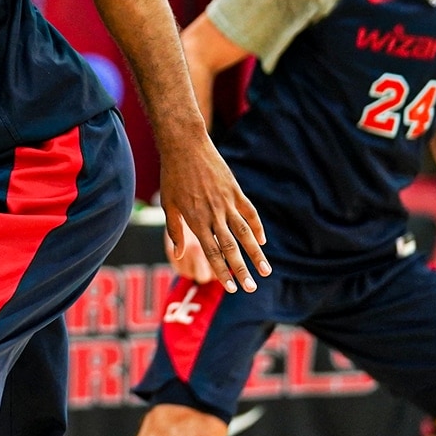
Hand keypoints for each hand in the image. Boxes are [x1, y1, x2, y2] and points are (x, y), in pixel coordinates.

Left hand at [159, 137, 269, 292]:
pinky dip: (257, 227)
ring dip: (256, 253)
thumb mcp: (168, 204)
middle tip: (252, 288)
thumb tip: (178, 254)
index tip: (231, 288)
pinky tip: (262, 241)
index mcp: (196, 220)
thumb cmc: (172, 176)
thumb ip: (174, 231)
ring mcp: (227, 202)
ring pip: (245, 233)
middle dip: (242, 270)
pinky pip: (249, 212)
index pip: (212, 253)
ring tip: (266, 270)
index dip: (222, 272)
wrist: (185, 146)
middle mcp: (214, 214)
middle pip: (231, 248)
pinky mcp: (235, 191)